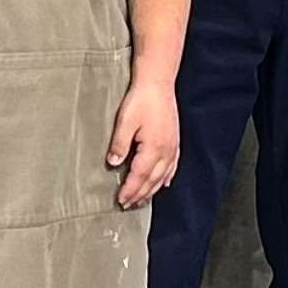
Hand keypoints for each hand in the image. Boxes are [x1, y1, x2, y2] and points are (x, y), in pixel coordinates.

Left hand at [107, 76, 179, 208]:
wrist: (158, 83)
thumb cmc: (142, 99)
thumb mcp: (125, 121)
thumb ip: (119, 144)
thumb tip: (113, 164)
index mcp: (153, 148)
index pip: (139, 176)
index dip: (130, 190)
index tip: (121, 200)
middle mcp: (165, 151)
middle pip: (152, 180)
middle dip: (140, 194)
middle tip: (129, 205)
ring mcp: (172, 147)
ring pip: (163, 176)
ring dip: (152, 189)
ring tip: (142, 199)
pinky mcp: (174, 141)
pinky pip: (172, 166)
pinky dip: (166, 177)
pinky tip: (164, 182)